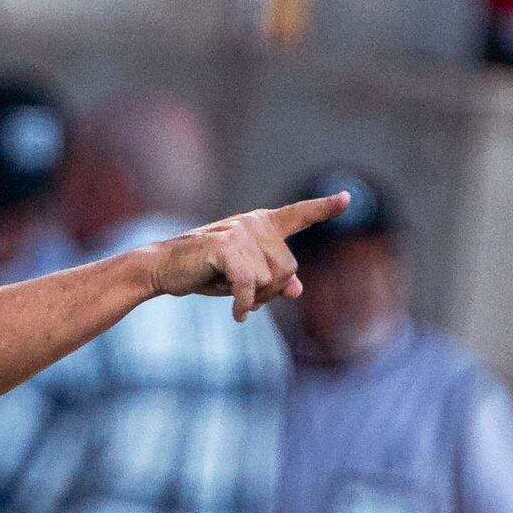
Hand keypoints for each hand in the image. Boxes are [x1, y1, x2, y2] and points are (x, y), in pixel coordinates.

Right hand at [147, 191, 343, 319]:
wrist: (164, 269)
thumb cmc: (205, 272)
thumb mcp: (244, 278)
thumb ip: (272, 280)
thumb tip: (297, 289)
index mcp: (261, 225)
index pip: (298, 215)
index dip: (324, 208)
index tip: (348, 198)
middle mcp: (254, 223)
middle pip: (288, 268)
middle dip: (271, 290)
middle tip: (244, 295)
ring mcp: (240, 233)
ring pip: (270, 280)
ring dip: (255, 297)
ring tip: (231, 294)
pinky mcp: (225, 248)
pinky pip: (249, 285)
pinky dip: (244, 304)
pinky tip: (237, 315)